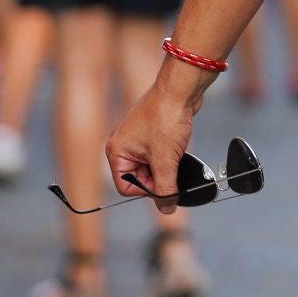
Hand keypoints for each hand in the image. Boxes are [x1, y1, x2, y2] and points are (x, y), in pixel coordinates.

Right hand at [106, 81, 200, 214]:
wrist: (181, 87)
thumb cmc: (166, 116)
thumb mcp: (165, 160)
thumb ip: (165, 188)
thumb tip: (167, 209)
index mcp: (117, 151)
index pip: (126, 187)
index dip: (147, 191)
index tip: (165, 187)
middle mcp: (123, 145)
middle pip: (139, 178)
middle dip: (158, 178)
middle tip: (173, 170)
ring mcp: (138, 138)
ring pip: (152, 166)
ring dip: (166, 167)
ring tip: (176, 156)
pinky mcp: (153, 132)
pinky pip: (159, 154)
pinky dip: (170, 156)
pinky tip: (179, 148)